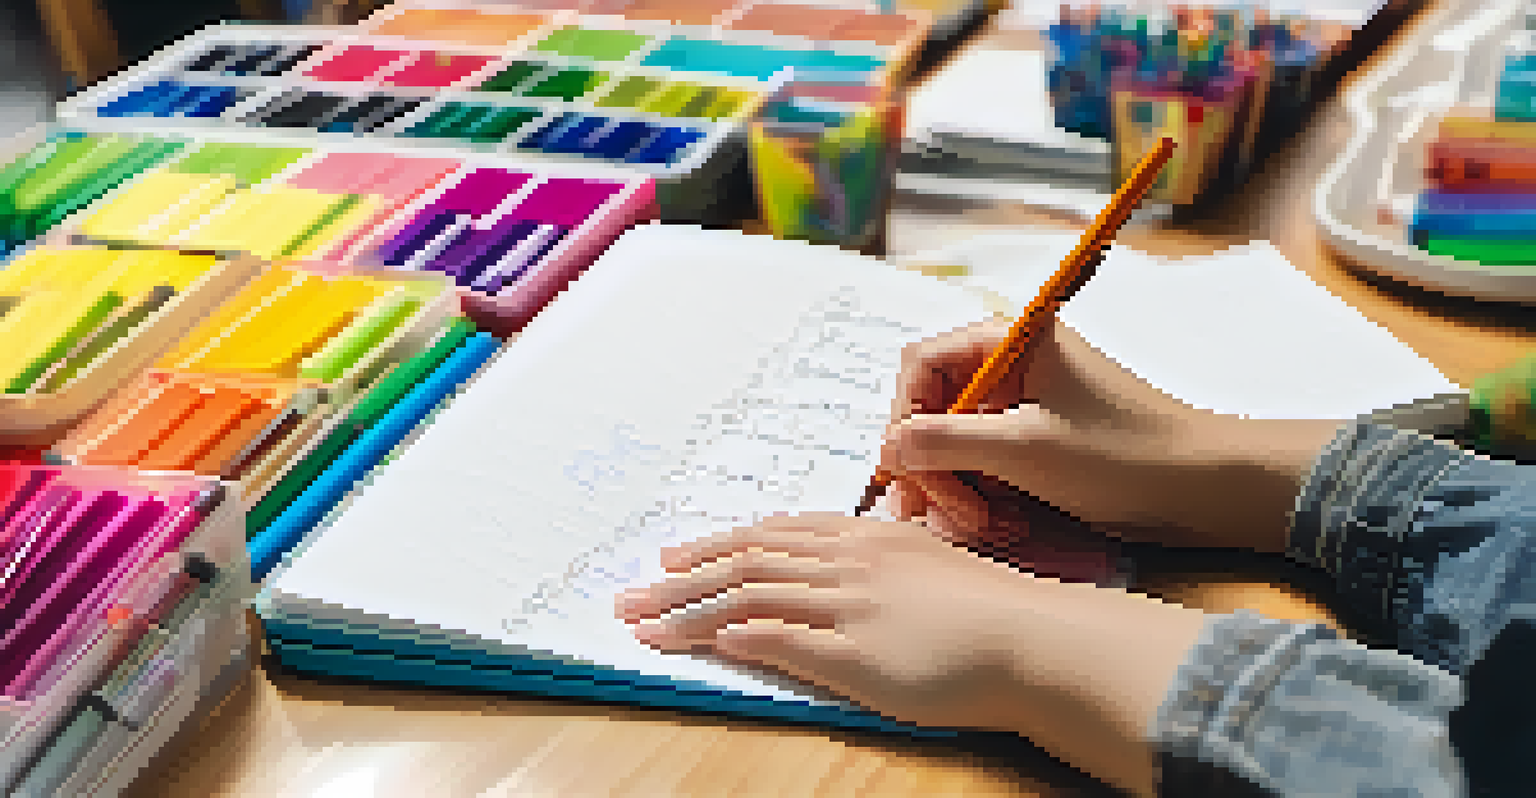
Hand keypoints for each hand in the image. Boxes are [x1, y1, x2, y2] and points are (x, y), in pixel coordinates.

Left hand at [616, 513, 1207, 797]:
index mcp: (863, 537)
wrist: (1033, 637)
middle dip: (679, 579)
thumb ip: (874, 563)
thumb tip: (834, 571)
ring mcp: (847, 604)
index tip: (674, 557)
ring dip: (687, 611)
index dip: (715, 545)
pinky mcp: (855, 651)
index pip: (770, 534)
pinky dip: (738, 638)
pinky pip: (782, 639)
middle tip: (630, 595)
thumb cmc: (988, 608)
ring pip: (748, 596)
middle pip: (744, 561)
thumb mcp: (925, 566)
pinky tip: (707, 645)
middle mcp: (846, 561)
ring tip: (642, 625)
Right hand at [881, 316, 1337, 552]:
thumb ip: (944, 442)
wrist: (1205, 487)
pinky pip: (983, 464)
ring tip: (982, 528)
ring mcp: (1021, 403)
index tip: (906, 472)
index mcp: (1007, 339)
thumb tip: (886, 446)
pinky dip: (982, 497)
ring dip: (958, 490)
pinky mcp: (1034, 440)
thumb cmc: (1123, 455)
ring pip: (953, 444)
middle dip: (933, 467)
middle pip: (931, 409)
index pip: (919, 367)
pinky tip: (999, 528)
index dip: (903, 420)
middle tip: (949, 517)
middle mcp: (1009, 363)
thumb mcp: (1024, 449)